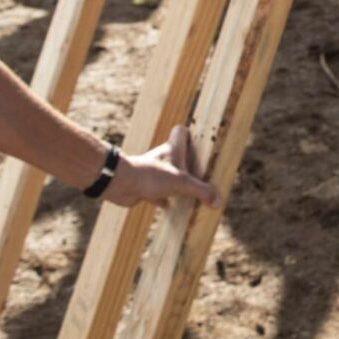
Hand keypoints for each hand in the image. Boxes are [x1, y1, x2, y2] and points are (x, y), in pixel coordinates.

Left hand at [101, 133, 218, 209]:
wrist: (120, 184)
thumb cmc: (150, 176)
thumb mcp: (182, 182)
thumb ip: (201, 191)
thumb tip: (218, 201)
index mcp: (172, 150)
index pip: (181, 132)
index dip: (189, 134)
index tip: (199, 143)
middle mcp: (162, 158)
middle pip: (178, 155)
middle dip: (189, 164)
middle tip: (203, 174)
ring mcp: (153, 172)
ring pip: (169, 175)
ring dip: (178, 183)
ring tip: (192, 193)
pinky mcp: (146, 187)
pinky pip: (159, 193)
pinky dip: (165, 200)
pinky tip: (172, 207)